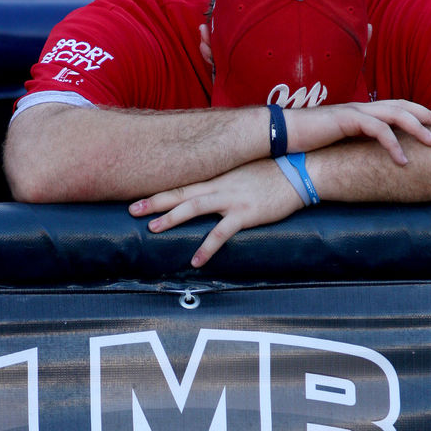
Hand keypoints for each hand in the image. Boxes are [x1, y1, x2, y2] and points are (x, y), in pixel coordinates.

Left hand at [130, 159, 303, 265]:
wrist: (299, 171)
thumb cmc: (274, 171)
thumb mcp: (244, 170)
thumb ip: (226, 178)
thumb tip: (212, 188)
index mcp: (218, 175)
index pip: (183, 182)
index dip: (161, 189)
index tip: (140, 194)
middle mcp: (219, 185)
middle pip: (181, 192)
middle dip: (154, 201)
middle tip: (131, 209)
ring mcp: (231, 199)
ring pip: (194, 207)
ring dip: (172, 218)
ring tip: (153, 229)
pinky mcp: (245, 214)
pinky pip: (221, 233)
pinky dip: (206, 248)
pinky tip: (195, 261)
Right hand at [286, 99, 430, 164]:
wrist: (283, 134)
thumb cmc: (309, 140)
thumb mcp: (339, 141)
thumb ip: (356, 143)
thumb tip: (370, 156)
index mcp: (362, 112)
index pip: (397, 107)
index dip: (419, 113)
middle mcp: (362, 108)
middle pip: (403, 106)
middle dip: (428, 114)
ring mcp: (355, 112)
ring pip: (395, 115)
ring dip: (417, 129)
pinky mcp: (347, 121)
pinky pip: (376, 130)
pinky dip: (392, 145)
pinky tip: (402, 161)